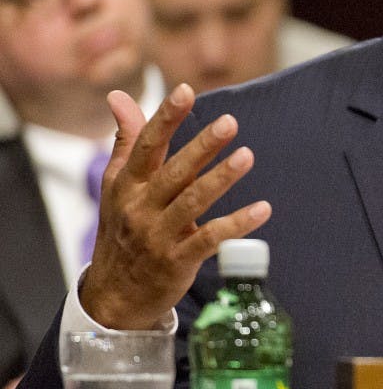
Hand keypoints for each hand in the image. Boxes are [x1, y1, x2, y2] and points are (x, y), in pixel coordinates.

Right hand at [79, 83, 271, 329]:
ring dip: (221, 178)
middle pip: (174, 172)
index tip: (185, 91)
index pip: (146, 146)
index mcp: (127, 185)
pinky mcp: (178, 261)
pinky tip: (262, 209)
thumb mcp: (116, 185)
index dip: (164, 118)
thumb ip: (127, 140)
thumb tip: (119, 95)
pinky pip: (210, 239)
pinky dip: (237, 224)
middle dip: (202, 146)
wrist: (114, 297)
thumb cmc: (121, 229)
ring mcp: (159, 236)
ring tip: (247, 156)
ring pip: (193, 202)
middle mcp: (140, 208)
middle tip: (230, 122)